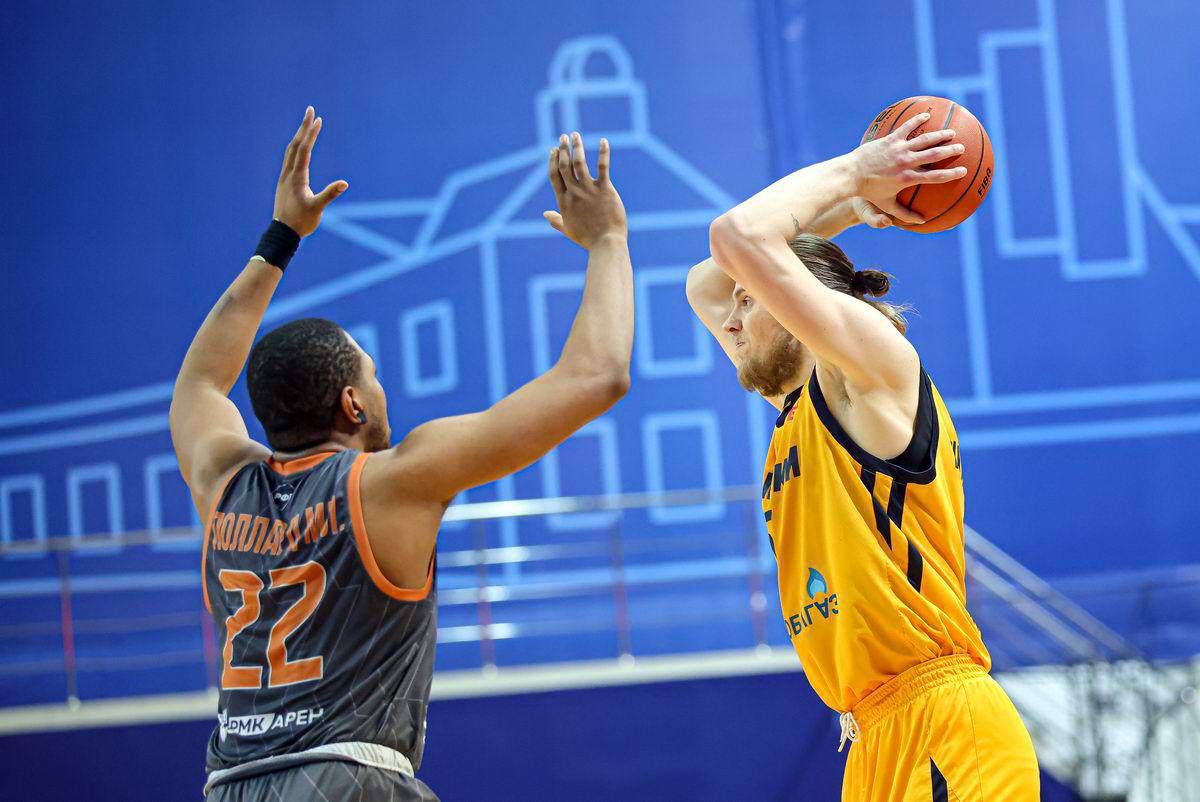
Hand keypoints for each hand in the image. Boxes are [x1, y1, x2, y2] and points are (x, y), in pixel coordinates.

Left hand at [273, 107, 348, 237]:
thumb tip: (344, 183)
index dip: (311, 133)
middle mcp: (288, 173)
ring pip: (290, 150)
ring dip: (298, 135)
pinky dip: (295, 147)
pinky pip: (289, 158)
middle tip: (310, 110)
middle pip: (295, 144)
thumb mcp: (317, 208)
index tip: (318, 118)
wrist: (282, 233)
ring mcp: (284, 177)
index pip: (304, 149)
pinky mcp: (284, 182)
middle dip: (304, 126)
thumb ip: (330, 194)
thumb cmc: (301, 222)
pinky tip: (298, 148)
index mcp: (297, 176)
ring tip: (305, 125)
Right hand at [543, 132, 626, 248]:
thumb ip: (556, 220)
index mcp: (564, 201)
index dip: (552, 161)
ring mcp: (589, 191)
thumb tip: (545, 215)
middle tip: (563, 137)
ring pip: (579, 163)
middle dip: (562, 149)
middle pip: (564, 166)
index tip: (553, 149)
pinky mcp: (605, 190)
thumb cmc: (588, 239)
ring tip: (575, 135)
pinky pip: (603, 167)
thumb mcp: (568, 229)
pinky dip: (603, 153)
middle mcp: (574, 193)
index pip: (554, 176)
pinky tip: (603, 141)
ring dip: (576, 147)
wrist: (605, 244)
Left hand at [849, 112, 965, 224]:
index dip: (951, 174)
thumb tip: (922, 222)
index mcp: (907, 178)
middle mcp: (906, 162)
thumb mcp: (887, 205)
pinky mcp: (891, 139)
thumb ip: (905, 214)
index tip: (963, 171)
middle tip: (962, 148)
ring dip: (940, 134)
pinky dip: (918, 120)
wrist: (851, 174)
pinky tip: (926, 114)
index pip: (935, 177)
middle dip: (951, 151)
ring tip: (952, 132)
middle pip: (934, 154)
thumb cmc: (869, 192)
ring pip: (925, 139)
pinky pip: (907, 127)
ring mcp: (899, 149)